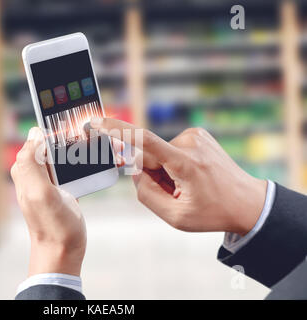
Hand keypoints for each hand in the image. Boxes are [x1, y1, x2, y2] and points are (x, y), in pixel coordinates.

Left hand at [11, 127, 85, 275]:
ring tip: (97, 152)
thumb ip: (32, 163)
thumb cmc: (53, 226)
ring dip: (78, 151)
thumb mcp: (40, 193)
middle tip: (90, 140)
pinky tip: (96, 164)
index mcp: (26, 170)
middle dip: (70, 139)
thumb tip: (35, 133)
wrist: (63, 252)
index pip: (38, 138)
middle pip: (52, 144)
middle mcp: (35, 173)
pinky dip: (82, 165)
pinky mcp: (63, 189)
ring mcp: (49, 181)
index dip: (56, 131)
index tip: (75, 132)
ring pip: (63, 156)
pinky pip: (71, 169)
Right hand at [90, 118, 266, 235]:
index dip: (116, 129)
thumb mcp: (176, 217)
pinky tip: (190, 177)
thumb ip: (146, 194)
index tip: (95, 121)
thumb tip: (135, 171)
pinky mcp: (197, 135)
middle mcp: (190, 142)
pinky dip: (173, 164)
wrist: (247, 202)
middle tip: (175, 193)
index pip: (143, 140)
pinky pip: (170, 150)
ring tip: (187, 187)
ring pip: (159, 154)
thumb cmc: (213, 212)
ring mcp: (195, 136)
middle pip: (149, 157)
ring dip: (164, 172)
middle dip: (153, 176)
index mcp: (185, 162)